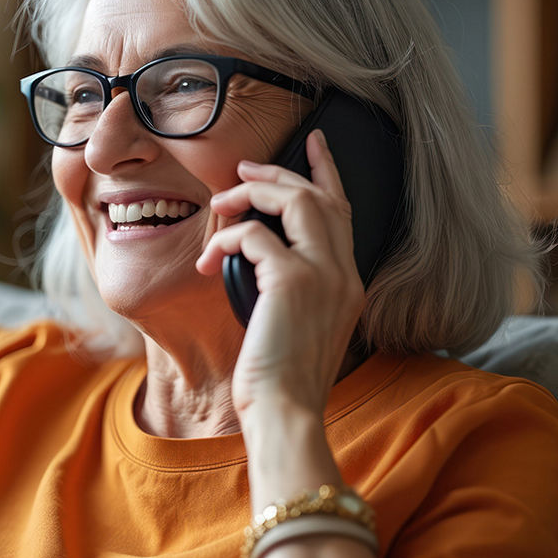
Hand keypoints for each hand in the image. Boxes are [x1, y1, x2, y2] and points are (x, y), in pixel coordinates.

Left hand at [196, 129, 364, 427]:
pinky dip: (226, 239)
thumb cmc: (282, 382)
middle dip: (277, 174)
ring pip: (294, 200)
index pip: (344, 212)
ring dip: (250, 195)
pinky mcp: (292, 282)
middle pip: (318, 197)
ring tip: (221, 206)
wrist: (287, 414)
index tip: (313, 143)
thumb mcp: (297, 328)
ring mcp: (323, 275)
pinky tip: (208, 260)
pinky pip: (253, 235)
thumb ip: (291, 289)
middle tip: (243, 170)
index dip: (327, 172)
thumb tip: (257, 257)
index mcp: (349, 284)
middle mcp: (344, 273)